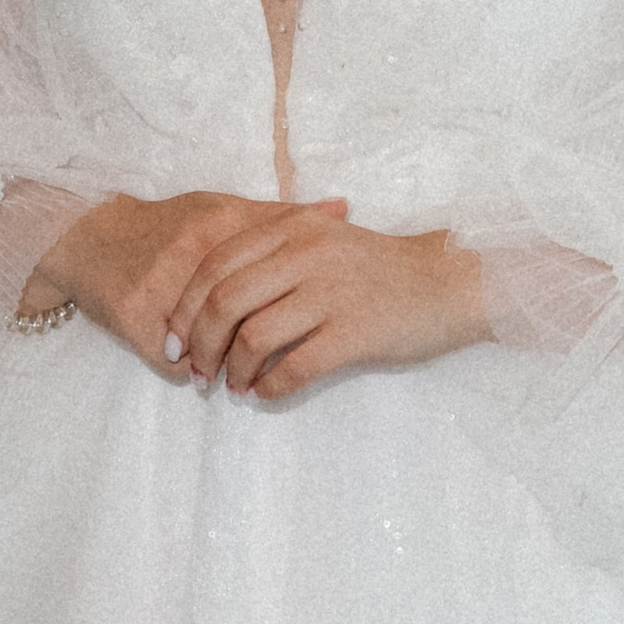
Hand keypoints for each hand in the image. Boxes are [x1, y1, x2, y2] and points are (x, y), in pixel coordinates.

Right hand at [25, 190, 355, 377]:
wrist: (90, 236)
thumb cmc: (168, 225)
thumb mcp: (223, 209)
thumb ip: (282, 215)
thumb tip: (344, 209)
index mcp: (220, 223)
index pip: (275, 269)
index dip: (296, 302)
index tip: (309, 317)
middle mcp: (191, 254)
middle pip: (246, 314)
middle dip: (262, 343)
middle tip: (274, 355)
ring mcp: (160, 288)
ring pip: (213, 344)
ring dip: (225, 362)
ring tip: (233, 370)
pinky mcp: (134, 319)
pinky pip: (175, 362)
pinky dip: (188, 369)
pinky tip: (195, 367)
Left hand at [164, 209, 490, 399]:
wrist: (449, 283)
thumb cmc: (380, 268)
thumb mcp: (324, 239)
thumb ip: (274, 253)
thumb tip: (213, 300)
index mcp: (293, 227)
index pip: (215, 265)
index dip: (185, 307)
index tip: (174, 340)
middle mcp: (306, 253)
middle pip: (225, 301)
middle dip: (200, 343)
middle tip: (196, 372)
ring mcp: (331, 292)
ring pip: (253, 336)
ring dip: (233, 370)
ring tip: (233, 386)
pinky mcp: (355, 331)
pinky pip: (295, 367)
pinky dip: (270, 388)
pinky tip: (266, 395)